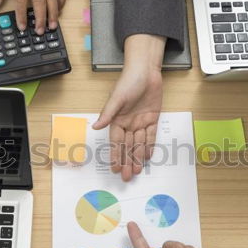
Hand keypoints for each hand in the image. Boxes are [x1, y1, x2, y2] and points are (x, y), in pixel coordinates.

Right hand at [93, 34, 164, 181]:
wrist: (146, 70)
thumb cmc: (128, 81)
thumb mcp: (117, 98)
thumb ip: (108, 114)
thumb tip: (96, 127)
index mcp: (117, 120)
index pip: (116, 142)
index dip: (116, 155)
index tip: (115, 168)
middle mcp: (128, 123)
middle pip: (127, 146)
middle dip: (127, 161)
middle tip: (126, 177)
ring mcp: (140, 122)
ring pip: (139, 144)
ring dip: (138, 157)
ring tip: (137, 171)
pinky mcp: (152, 119)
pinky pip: (151, 135)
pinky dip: (149, 146)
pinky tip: (147, 157)